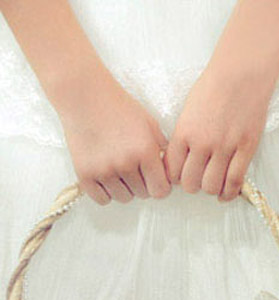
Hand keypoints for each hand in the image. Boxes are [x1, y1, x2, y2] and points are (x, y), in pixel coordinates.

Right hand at [57, 72, 170, 204]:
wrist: (85, 97)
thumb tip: (170, 171)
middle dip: (144, 185)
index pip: (161, 190)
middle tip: (137, 171)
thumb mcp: (150, 124)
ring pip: (124, 198)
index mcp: (145, 152)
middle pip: (143, 194)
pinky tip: (108, 179)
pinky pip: (102, 199)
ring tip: (122, 172)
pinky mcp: (84, 173)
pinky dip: (107, 192)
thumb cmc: (119, 108)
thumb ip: (162, 148)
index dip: (161, 186)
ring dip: (126, 189)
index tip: (157, 180)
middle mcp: (125, 164)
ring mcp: (103, 170)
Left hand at [166, 59, 272, 201]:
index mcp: (184, 133)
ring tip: (212, 184)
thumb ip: (184, 135)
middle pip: (190, 182)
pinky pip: (235, 181)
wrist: (241, 76)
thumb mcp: (188, 110)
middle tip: (196, 181)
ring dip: (210, 189)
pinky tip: (225, 194)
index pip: (171, 170)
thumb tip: (182, 158)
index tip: (179, 176)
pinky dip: (229, 193)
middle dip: (191, 186)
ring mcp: (225, 148)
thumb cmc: (214, 88)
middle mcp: (202, 143)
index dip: (173, 178)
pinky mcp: (246, 149)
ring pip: (212, 185)